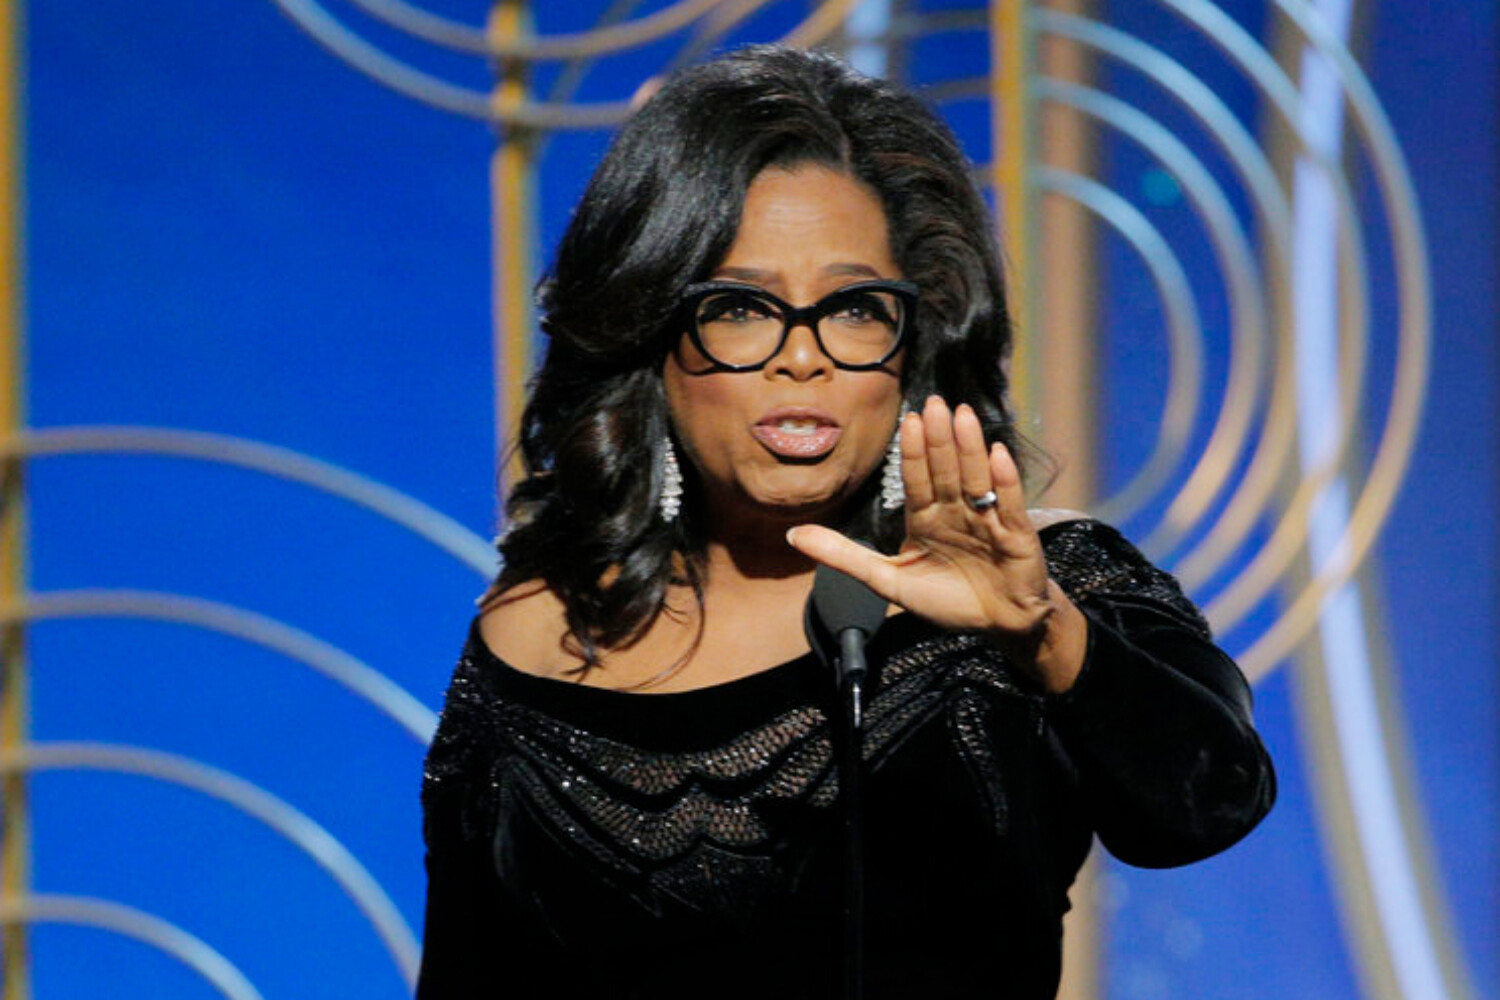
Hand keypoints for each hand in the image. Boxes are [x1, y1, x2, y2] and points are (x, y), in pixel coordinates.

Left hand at [787, 396, 1086, 689]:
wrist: (998, 626)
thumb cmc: (946, 600)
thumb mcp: (888, 580)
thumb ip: (843, 555)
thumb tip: (792, 535)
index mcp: (927, 518)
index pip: (917, 479)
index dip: (914, 452)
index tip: (908, 419)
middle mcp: (957, 510)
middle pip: (946, 471)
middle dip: (940, 439)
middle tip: (934, 403)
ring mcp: (987, 519)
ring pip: (976, 478)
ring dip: (970, 448)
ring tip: (963, 416)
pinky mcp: (1016, 535)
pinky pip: (1009, 503)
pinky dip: (1004, 480)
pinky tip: (998, 454)